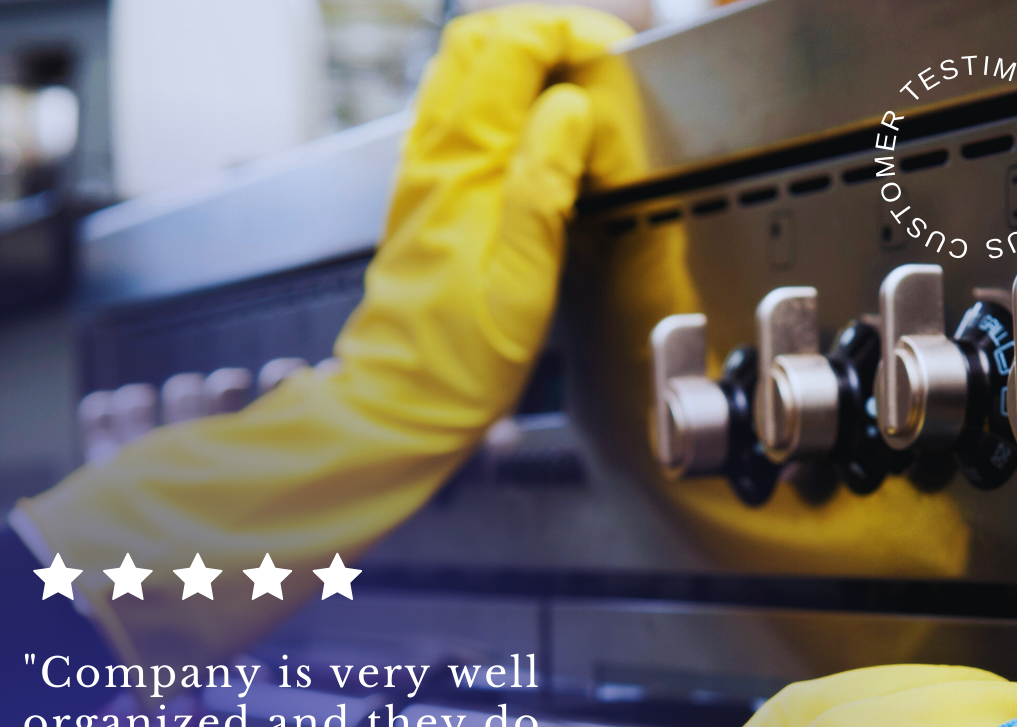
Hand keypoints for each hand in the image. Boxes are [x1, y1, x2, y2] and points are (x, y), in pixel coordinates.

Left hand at [17, 5, 632, 666]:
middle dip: (543, 30)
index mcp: (459, 169)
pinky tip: (533, 126)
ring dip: (520, 56)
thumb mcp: (523, 280)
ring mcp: (423, 174)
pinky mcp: (425, 197)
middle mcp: (432, 159)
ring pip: (461, 72)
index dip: (567, 33)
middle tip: (599, 55)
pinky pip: (457, 114)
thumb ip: (545, 185)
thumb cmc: (460, 359)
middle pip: (476, 41)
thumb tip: (570, 108)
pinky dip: (500, 95)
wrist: (402, 400)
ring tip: (574, 81)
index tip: (613, 54)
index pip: (507, 50)